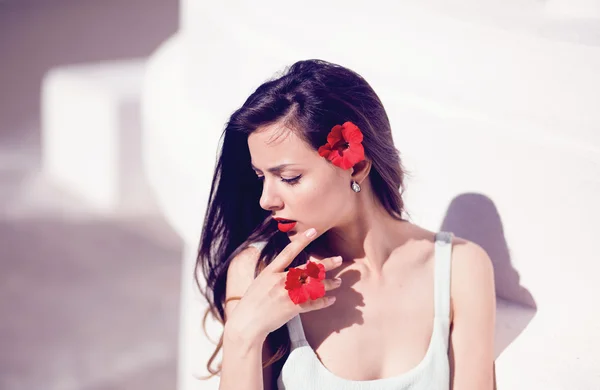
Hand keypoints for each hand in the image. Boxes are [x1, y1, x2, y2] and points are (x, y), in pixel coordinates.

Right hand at [225, 228, 343, 342]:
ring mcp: (287, 294)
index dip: (302, 240)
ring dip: (329, 284)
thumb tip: (290, 269)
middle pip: (308, 269)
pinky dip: (324, 301)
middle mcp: (280, 280)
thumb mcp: (261, 281)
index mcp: (271, 271)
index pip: (289, 252)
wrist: (247, 322)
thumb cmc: (252, 302)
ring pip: (314, 286)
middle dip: (326, 264)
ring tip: (339, 282)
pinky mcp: (292, 308)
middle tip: (339, 260)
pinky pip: (313, 304)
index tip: (314, 231)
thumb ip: (275, 274)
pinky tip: (332, 299)